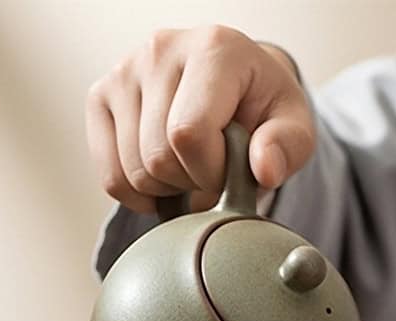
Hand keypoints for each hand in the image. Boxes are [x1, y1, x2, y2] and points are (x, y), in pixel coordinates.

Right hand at [86, 26, 312, 213]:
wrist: (236, 89)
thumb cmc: (264, 110)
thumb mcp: (294, 128)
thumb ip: (287, 148)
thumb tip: (264, 169)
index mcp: (214, 49)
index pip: (188, 134)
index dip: (211, 173)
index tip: (231, 173)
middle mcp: (162, 49)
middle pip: (156, 156)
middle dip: (191, 182)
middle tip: (213, 170)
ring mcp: (125, 70)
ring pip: (132, 171)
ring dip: (167, 189)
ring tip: (191, 166)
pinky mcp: (101, 95)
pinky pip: (111, 176)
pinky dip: (139, 194)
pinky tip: (164, 179)